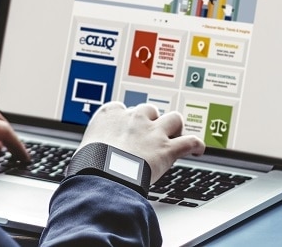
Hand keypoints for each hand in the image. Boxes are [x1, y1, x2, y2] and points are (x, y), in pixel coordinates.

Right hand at [77, 102, 205, 182]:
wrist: (103, 174)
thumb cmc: (89, 164)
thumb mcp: (83, 148)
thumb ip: (92, 148)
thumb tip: (86, 162)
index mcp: (110, 114)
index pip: (121, 108)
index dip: (126, 118)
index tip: (126, 127)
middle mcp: (134, 118)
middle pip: (149, 109)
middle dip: (151, 120)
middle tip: (149, 134)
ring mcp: (152, 131)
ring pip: (174, 118)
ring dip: (175, 127)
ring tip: (175, 134)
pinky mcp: (167, 148)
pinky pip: (189, 142)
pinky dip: (196, 145)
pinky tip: (199, 149)